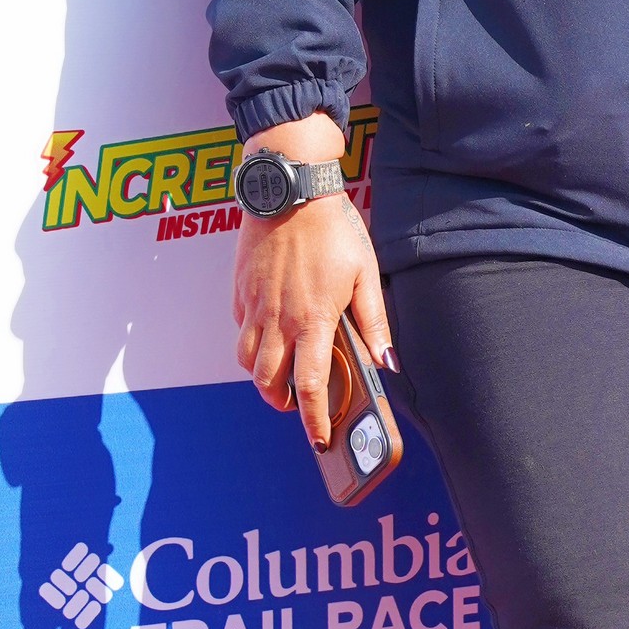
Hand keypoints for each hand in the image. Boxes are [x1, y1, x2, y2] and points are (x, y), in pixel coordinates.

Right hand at [231, 119, 391, 450]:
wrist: (289, 189)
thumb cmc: (332, 228)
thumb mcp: (365, 273)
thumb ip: (374, 321)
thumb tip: (387, 361)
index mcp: (313, 320)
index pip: (308, 386)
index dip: (313, 420)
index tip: (320, 440)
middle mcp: (278, 319)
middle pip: (268, 383)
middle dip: (281, 403)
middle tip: (298, 405)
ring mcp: (254, 305)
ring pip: (248, 361)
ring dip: (263, 377)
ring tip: (282, 375)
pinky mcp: (241, 290)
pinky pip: (241, 328)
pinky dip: (253, 341)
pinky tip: (271, 333)